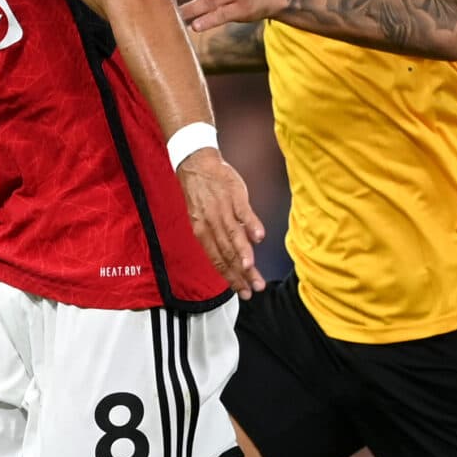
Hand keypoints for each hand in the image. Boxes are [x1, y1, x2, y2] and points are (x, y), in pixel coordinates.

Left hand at [177, 150, 265, 296]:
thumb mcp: (203, 219)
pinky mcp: (235, 195)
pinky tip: (259, 238)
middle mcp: (212, 224)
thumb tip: (235, 258)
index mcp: (202, 232)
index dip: (230, 278)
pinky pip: (243, 212)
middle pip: (228, 253)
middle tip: (254, 289)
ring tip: (252, 270)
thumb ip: (219, 238)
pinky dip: (251, 225)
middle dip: (241, 274)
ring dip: (243, 254)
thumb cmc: (202, 194)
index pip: (218, 260)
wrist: (197, 164)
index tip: (242, 292)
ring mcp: (223, 210)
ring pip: (233, 236)